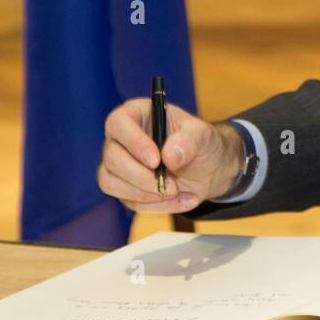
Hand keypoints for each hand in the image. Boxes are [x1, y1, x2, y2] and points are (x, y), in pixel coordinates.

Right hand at [98, 99, 241, 212]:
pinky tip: (181, 199)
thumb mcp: (204, 136)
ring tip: (177, 191)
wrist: (209, 169)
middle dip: (140, 176)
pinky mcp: (124, 188)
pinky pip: (128, 201)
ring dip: (145, 194)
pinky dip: (157, 205)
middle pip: (111, 157)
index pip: (118, 123)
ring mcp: (119, 164)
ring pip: (110, 182)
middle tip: (171, 185)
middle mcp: (122, 138)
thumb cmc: (202, 144)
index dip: (133, 142)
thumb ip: (189, 141)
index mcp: (137, 114)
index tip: (156, 160)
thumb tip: (169, 156)